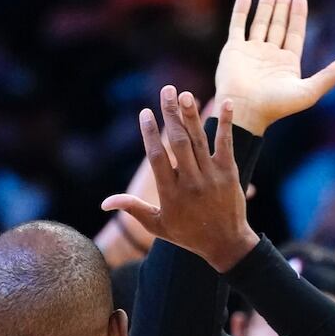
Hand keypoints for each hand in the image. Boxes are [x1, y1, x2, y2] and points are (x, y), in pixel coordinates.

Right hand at [102, 87, 258, 271]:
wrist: (226, 245)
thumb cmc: (188, 235)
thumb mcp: (157, 225)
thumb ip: (133, 209)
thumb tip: (105, 203)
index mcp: (170, 193)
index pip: (157, 157)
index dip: (149, 133)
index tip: (145, 112)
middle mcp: (190, 182)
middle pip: (178, 142)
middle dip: (171, 114)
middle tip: (166, 90)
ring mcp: (211, 177)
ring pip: (199, 140)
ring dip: (192, 115)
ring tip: (184, 94)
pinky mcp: (229, 173)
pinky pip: (226, 144)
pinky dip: (226, 123)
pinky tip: (227, 102)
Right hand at [215, 0, 334, 134]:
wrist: (244, 111)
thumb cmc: (276, 105)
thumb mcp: (309, 91)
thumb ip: (330, 75)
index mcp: (286, 64)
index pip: (295, 34)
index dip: (298, 16)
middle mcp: (269, 57)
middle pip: (278, 26)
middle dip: (281, 8)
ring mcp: (250, 52)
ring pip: (259, 23)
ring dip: (265, 6)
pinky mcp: (233, 50)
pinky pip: (237, 26)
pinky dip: (240, 12)